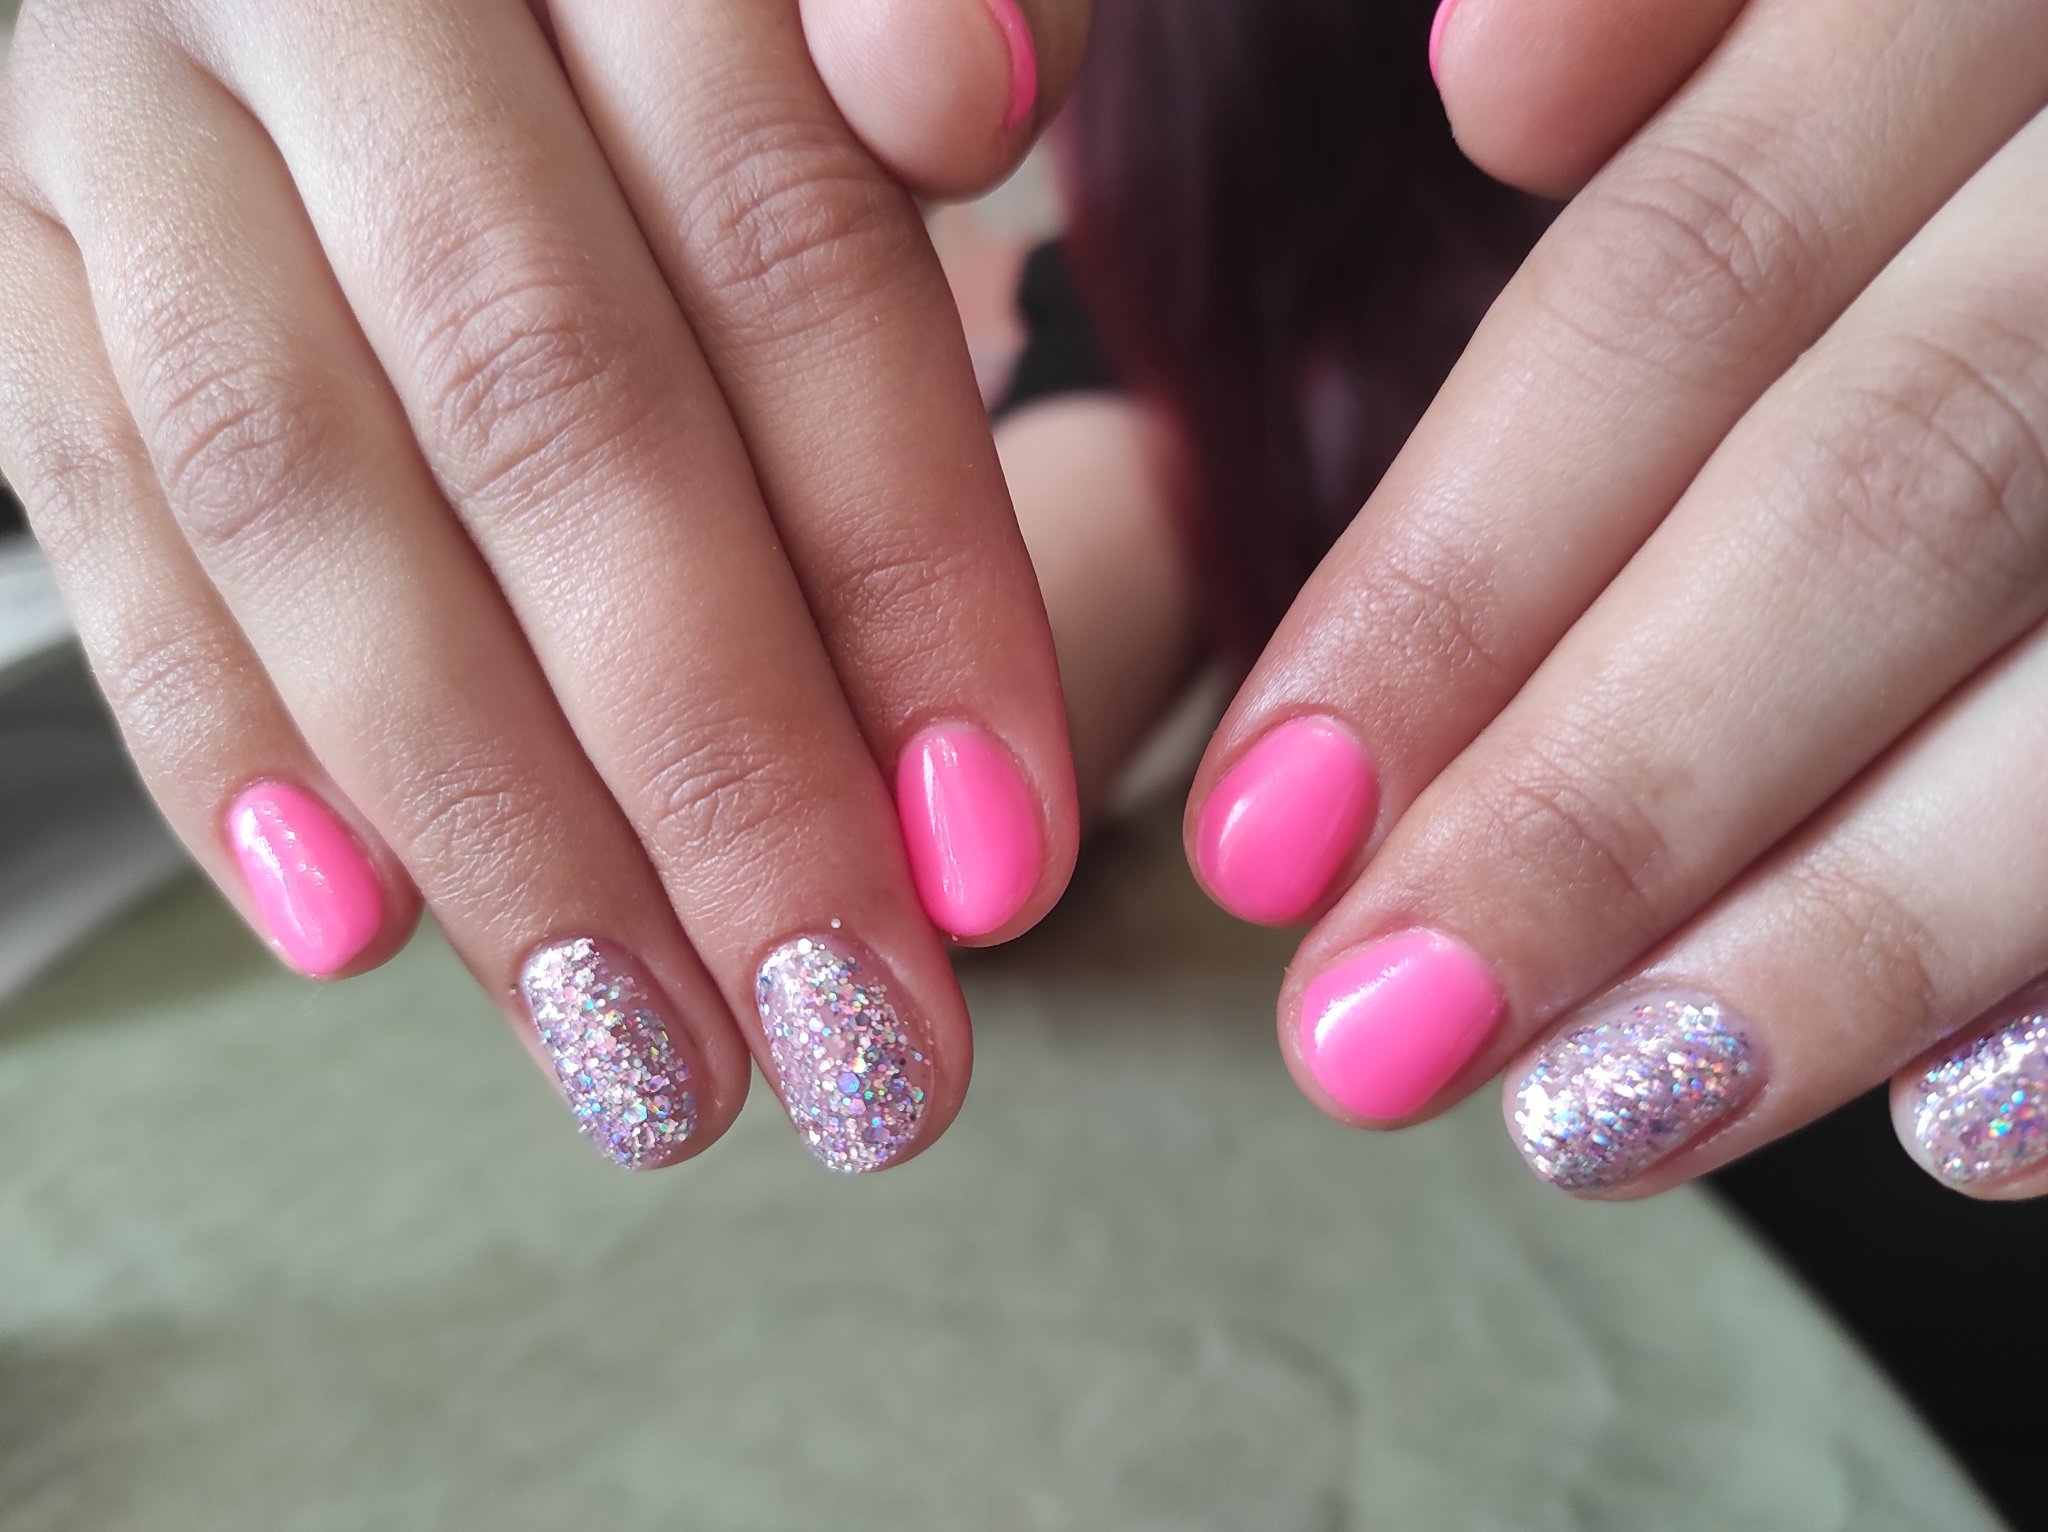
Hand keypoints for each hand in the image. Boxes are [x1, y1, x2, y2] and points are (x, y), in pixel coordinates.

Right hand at [0, 0, 1085, 1173]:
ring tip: (658, 1067)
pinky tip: (358, 929)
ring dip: (498, 826)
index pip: (786, 253)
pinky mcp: (5, 236)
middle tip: (861, 1045)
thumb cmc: (633, 9)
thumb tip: (969, 101)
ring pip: (306, 494)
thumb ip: (904, 25)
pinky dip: (221, 730)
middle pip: (550, 407)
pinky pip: (84, 498)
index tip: (998, 852)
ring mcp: (136, 106)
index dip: (909, 569)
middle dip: (722, 771)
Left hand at [1187, 0, 2047, 1196]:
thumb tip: (1489, 94)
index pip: (1680, 293)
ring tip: (1587, 1123)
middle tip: (1370, 1040)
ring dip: (1840, 933)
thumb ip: (1690, 19)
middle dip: (1603, 800)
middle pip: (1877, 499)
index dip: (1451, 579)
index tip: (1264, 837)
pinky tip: (1957, 1133)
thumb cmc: (1989, 74)